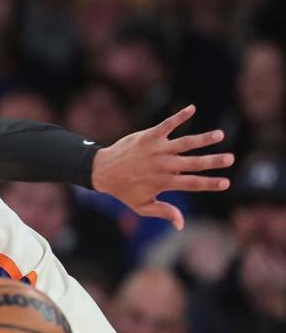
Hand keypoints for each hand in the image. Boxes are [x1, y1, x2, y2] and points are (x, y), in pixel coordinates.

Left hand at [92, 105, 233, 229]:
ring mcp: (156, 149)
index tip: (226, 183)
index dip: (209, 184)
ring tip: (219, 135)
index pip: (191, 183)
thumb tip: (182, 224)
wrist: (101, 170)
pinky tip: (192, 108)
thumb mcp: (141, 206)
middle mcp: (162, 165)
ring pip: (183, 143)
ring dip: (202, 139)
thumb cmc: (124, 189)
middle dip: (213, 161)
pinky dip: (179, 117)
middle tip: (230, 158)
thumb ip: (163, 212)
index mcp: (163, 182)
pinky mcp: (149, 136)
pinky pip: (166, 125)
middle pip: (192, 163)